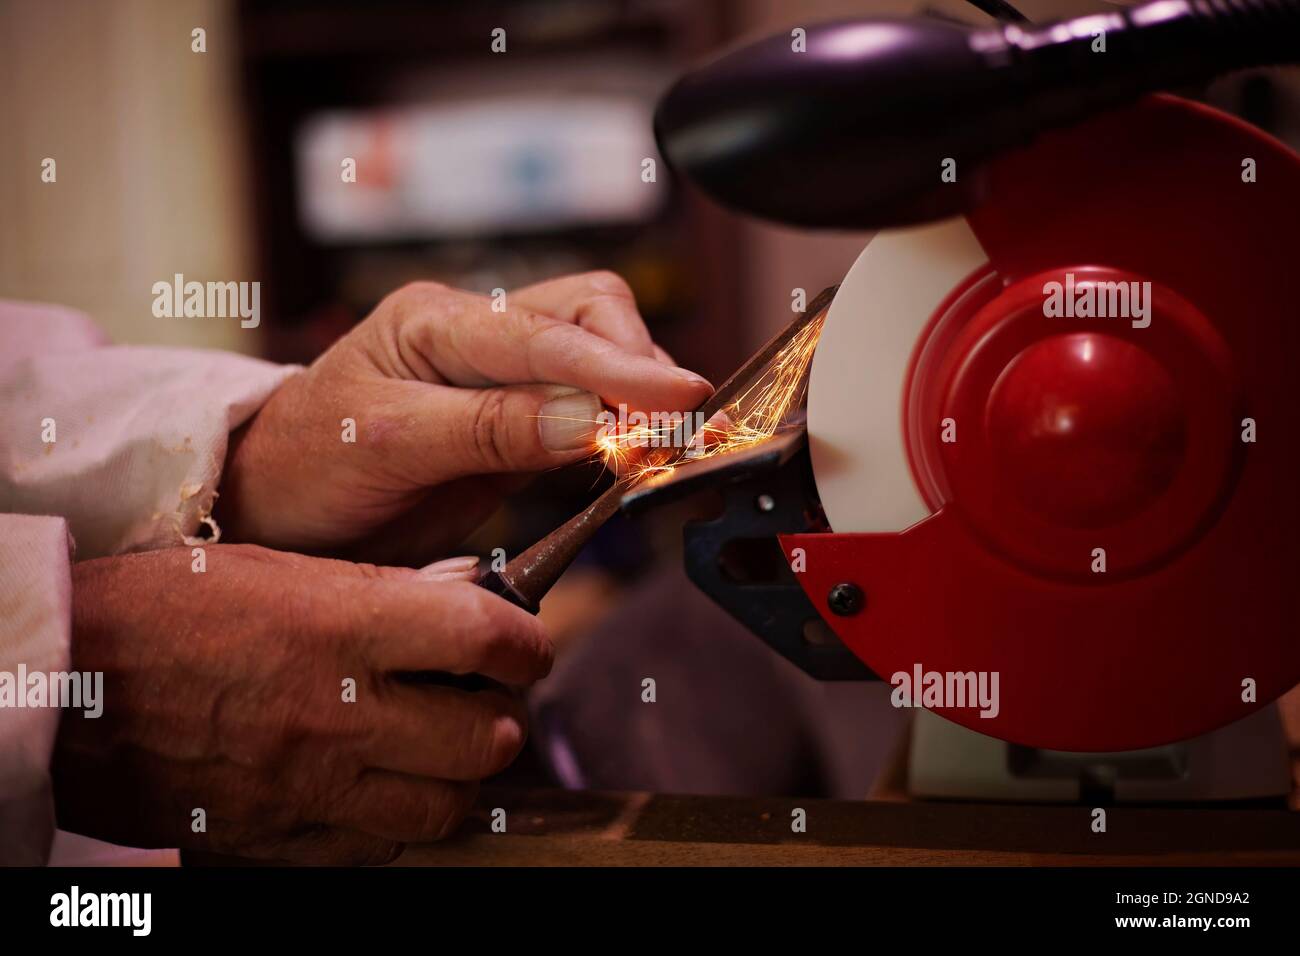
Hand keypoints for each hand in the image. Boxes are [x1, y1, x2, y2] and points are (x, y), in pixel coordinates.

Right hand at [54, 544, 550, 863]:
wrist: (71, 684)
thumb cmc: (169, 608)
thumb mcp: (283, 569)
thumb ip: (382, 594)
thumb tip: (465, 602)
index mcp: (342, 628)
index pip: (487, 640)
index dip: (526, 643)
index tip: (524, 644)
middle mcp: (336, 714)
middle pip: (486, 738)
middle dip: (502, 715)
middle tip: (487, 698)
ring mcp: (310, 788)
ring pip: (444, 808)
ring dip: (460, 777)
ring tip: (441, 746)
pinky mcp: (279, 839)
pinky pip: (377, 849)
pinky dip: (396, 820)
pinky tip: (379, 786)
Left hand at [216, 272, 711, 562]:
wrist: (275, 508)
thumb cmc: (307, 468)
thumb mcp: (384, 445)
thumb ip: (487, 428)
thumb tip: (591, 419)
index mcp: (434, 319)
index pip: (547, 333)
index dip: (621, 365)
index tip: (680, 398)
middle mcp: (476, 333)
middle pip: (590, 312)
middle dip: (640, 364)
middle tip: (675, 432)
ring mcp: (499, 375)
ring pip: (598, 352)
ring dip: (640, 394)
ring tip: (667, 445)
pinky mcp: (515, 421)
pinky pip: (587, 407)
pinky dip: (623, 427)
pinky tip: (639, 452)